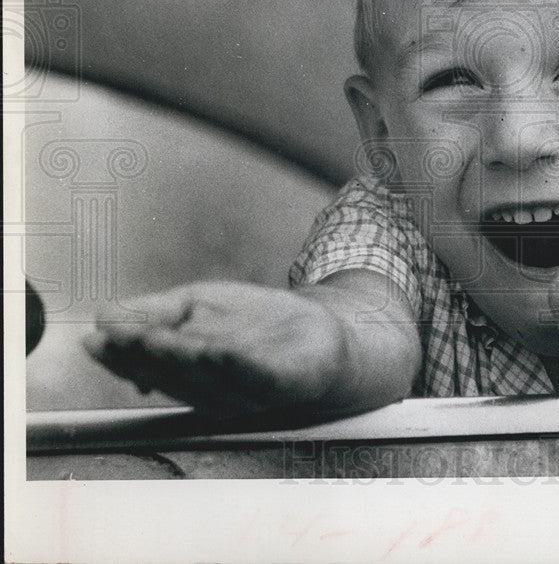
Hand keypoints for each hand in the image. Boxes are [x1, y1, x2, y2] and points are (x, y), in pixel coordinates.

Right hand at [83, 281, 346, 414]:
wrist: (322, 334)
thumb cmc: (254, 323)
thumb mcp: (199, 305)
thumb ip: (154, 312)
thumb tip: (101, 320)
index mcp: (187, 376)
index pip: (147, 367)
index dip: (121, 355)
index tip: (97, 339)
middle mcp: (212, 391)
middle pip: (173, 373)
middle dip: (146, 355)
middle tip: (124, 336)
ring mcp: (248, 391)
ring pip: (207, 376)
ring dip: (181, 357)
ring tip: (157, 337)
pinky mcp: (284, 383)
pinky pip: (258, 377)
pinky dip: (237, 365)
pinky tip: (218, 350)